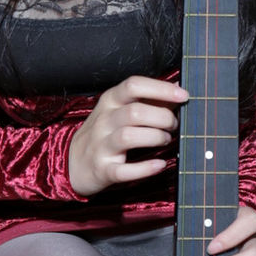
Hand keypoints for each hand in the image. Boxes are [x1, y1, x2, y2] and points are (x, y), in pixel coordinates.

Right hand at [66, 75, 189, 199]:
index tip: (183, 96)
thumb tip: (178, 87)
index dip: (161, 88)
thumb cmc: (104, 133)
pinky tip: (160, 164)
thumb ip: (149, 99)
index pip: (133, 85)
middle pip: (135, 112)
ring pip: (128, 137)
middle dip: (162, 117)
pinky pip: (124, 170)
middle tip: (173, 125)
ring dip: (155, 137)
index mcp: (110, 101)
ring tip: (165, 139)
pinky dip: (145, 168)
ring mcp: (101, 146)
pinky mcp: (103, 170)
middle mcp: (104, 121)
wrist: (72, 162)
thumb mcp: (120, 110)